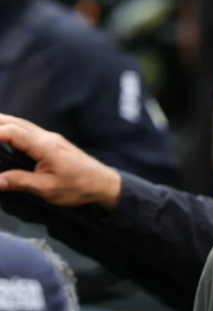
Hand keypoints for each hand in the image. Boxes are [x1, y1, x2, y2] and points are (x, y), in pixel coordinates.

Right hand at [0, 115, 121, 209]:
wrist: (104, 183)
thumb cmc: (78, 187)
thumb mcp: (47, 188)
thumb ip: (20, 182)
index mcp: (44, 145)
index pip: (12, 132)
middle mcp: (46, 136)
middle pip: (15, 122)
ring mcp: (50, 137)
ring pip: (21, 123)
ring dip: (2, 123)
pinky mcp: (53, 142)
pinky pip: (27, 129)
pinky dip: (11, 128)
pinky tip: (4, 133)